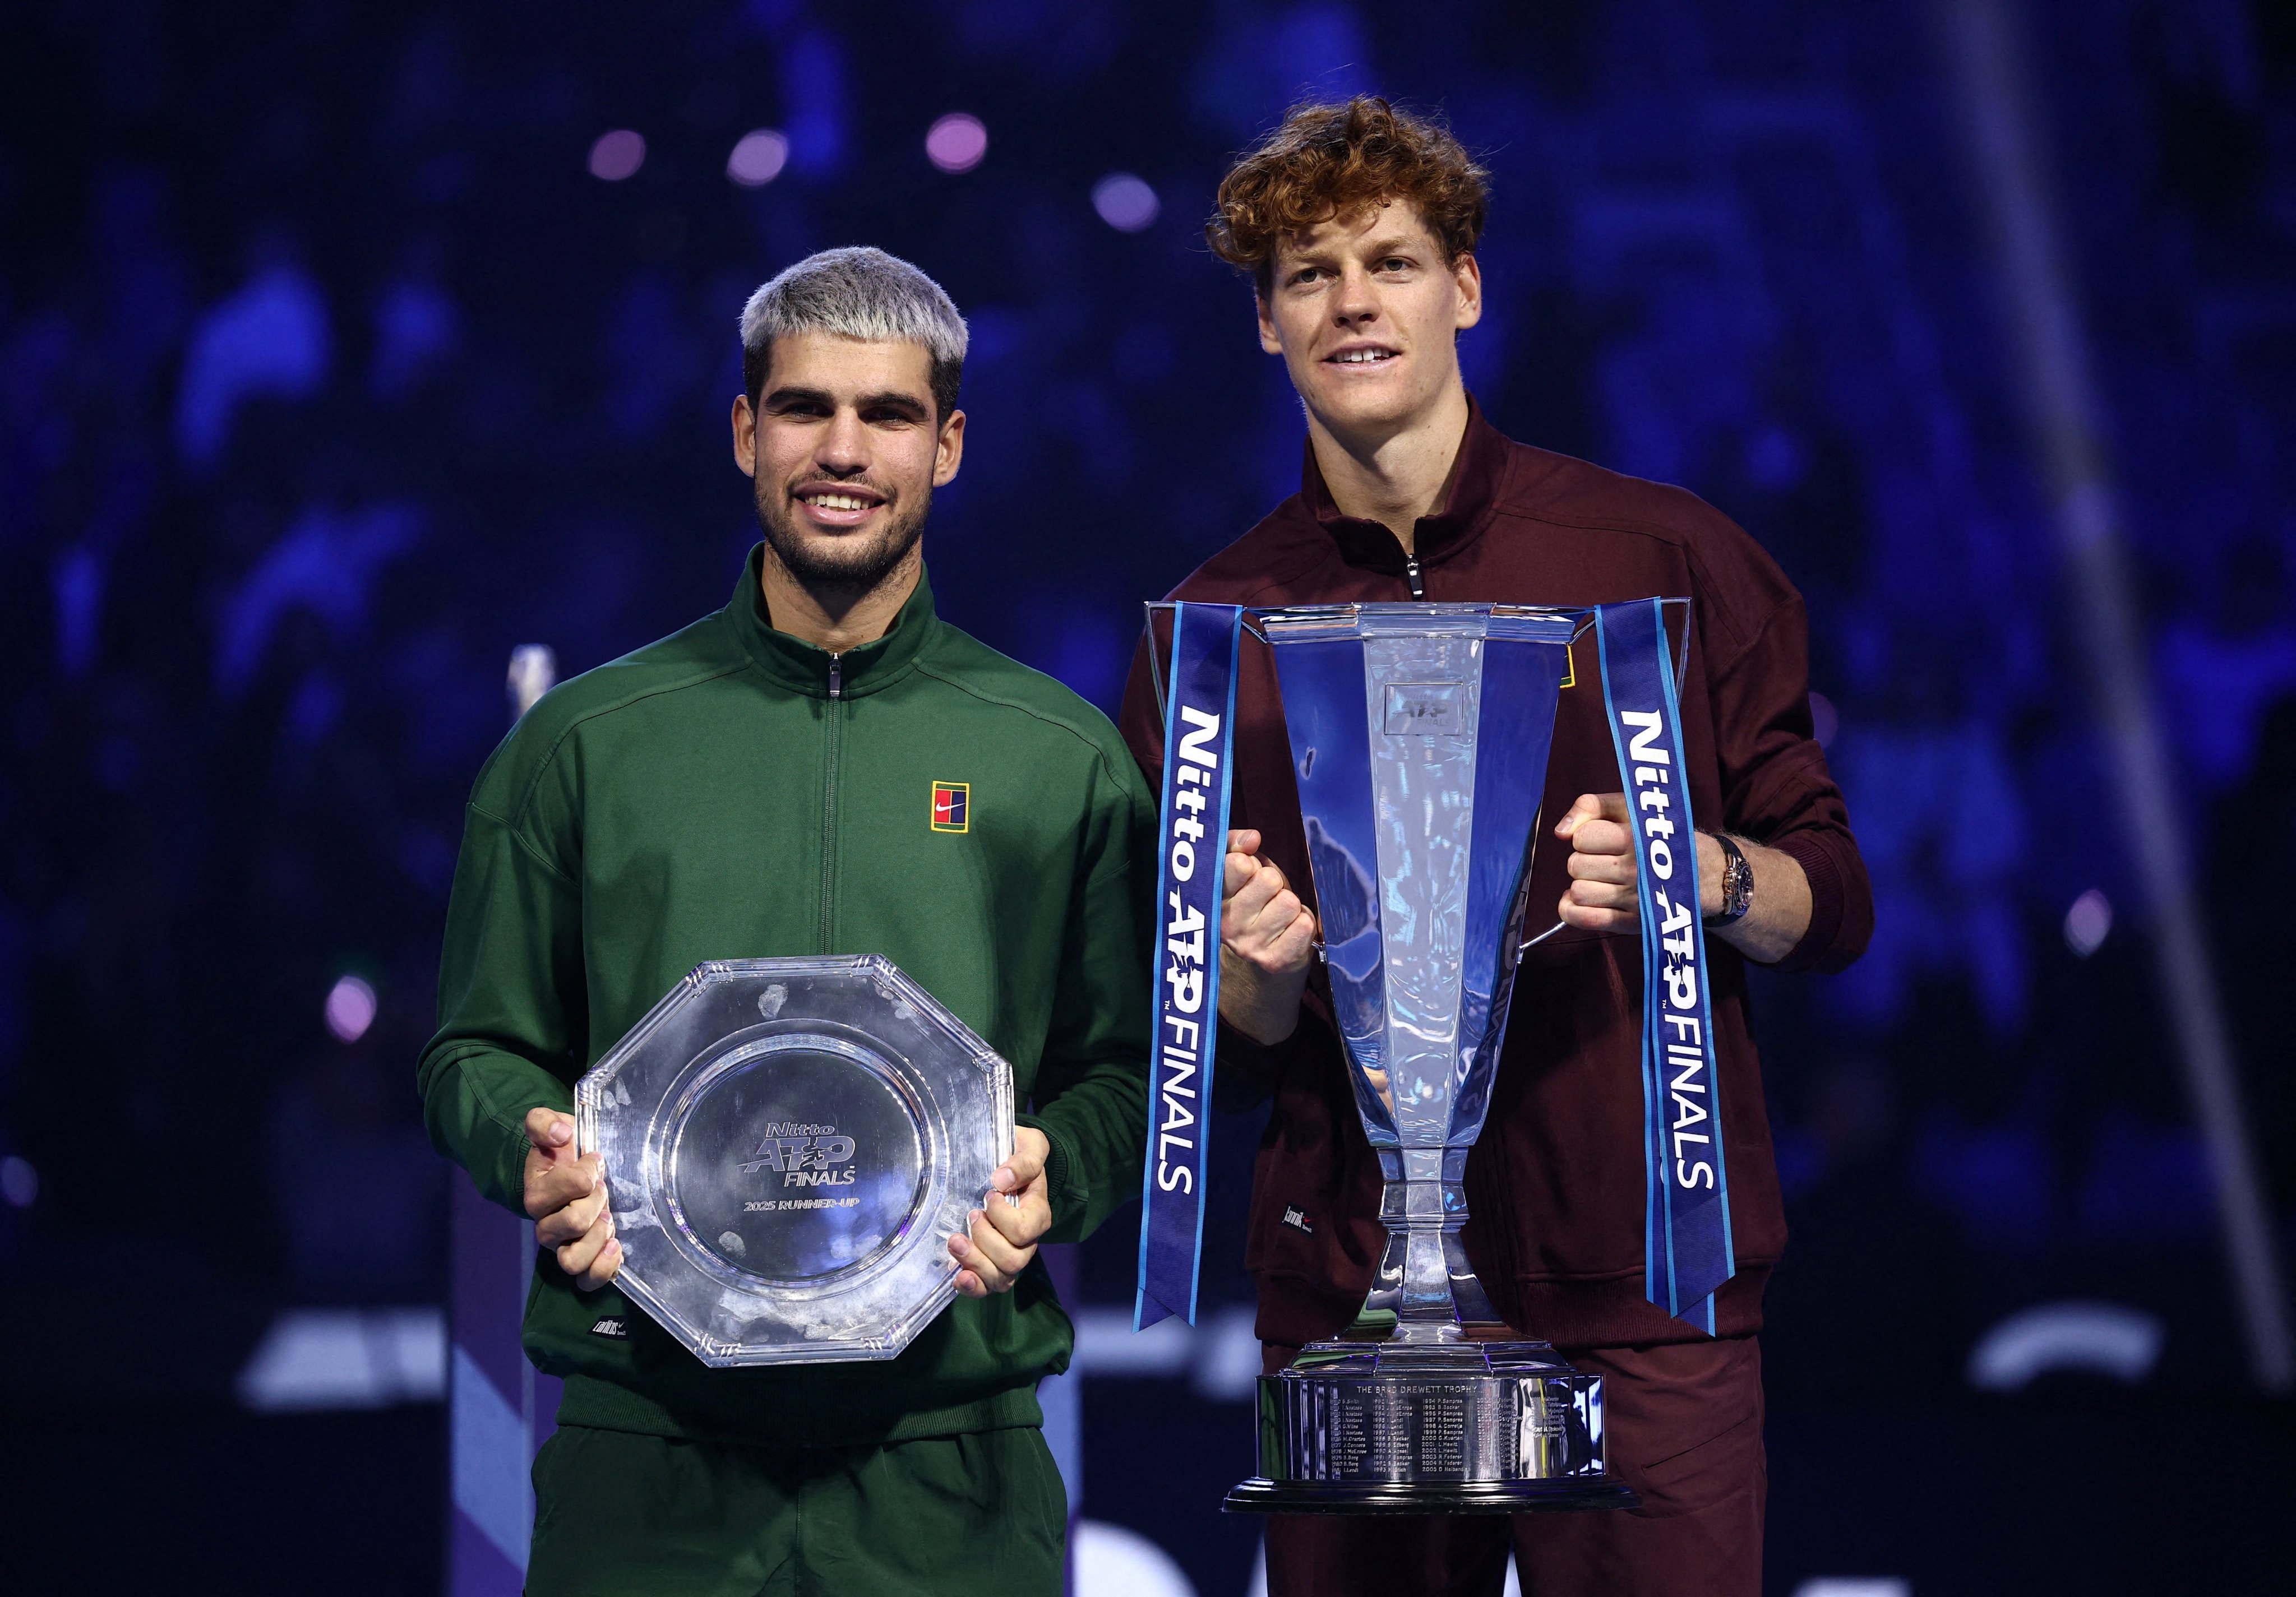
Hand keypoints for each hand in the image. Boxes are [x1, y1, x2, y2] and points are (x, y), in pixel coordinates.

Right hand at [523, 1107, 620, 1289]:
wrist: (571, 1171)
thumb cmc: (563, 1151)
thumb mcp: (551, 1126)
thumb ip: (543, 1123)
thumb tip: (560, 1134)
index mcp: (537, 1192)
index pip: (567, 1187)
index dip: (586, 1172)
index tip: (593, 1161)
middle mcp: (546, 1225)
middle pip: (572, 1223)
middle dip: (596, 1201)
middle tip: (602, 1188)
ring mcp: (563, 1246)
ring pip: (572, 1260)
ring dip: (598, 1237)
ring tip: (608, 1218)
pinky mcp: (582, 1261)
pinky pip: (586, 1280)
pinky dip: (603, 1268)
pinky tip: (615, 1246)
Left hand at [949, 1126, 1051, 1296]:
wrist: (1006, 1163)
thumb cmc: (1018, 1154)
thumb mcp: (1029, 1145)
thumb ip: (1024, 1160)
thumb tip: (1001, 1179)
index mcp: (1038, 1213)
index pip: (1024, 1230)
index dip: (1002, 1217)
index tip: (988, 1194)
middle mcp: (1027, 1241)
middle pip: (1013, 1260)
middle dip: (984, 1240)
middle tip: (970, 1215)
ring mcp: (1009, 1255)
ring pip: (1000, 1278)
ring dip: (974, 1263)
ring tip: (954, 1241)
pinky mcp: (990, 1264)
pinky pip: (987, 1287)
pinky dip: (972, 1286)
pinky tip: (957, 1275)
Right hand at [1218, 828, 1317, 1044]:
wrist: (1254, 979)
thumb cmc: (1249, 914)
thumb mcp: (1234, 878)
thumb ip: (1236, 846)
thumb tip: (1252, 838)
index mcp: (1213, 899)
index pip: (1234, 863)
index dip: (1249, 862)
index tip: (1247, 871)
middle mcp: (1227, 924)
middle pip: (1268, 879)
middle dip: (1274, 885)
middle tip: (1266, 902)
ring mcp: (1251, 945)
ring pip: (1289, 901)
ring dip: (1291, 907)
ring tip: (1278, 919)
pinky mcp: (1277, 961)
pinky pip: (1305, 923)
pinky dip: (1303, 925)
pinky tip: (1289, 935)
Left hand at [1557, 794, 1756, 939]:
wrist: (1711, 874)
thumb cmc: (1663, 836)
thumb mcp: (1632, 807)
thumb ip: (1591, 806)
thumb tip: (1560, 832)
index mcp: (1636, 837)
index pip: (1582, 837)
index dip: (1586, 836)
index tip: (1603, 838)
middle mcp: (1636, 870)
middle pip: (1576, 866)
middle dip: (1584, 860)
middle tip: (1604, 860)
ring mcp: (1635, 900)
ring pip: (1578, 893)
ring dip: (1583, 885)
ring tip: (1601, 880)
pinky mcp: (1633, 923)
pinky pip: (1584, 920)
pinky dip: (1572, 911)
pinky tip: (1580, 900)